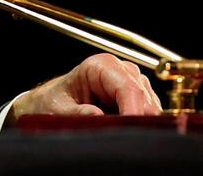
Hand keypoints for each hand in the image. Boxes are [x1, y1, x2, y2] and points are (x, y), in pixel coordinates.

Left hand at [7, 53, 162, 123]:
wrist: (52, 104)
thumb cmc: (54, 102)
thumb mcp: (59, 109)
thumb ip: (77, 113)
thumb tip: (97, 115)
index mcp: (101, 66)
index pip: (128, 87)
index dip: (133, 110)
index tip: (131, 128)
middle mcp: (121, 71)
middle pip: (144, 97)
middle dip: (139, 119)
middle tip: (127, 137)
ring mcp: (132, 84)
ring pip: (151, 106)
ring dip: (141, 122)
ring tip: (120, 133)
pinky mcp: (138, 99)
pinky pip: (150, 114)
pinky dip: (142, 124)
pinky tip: (126, 131)